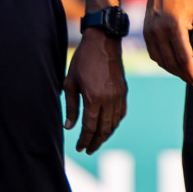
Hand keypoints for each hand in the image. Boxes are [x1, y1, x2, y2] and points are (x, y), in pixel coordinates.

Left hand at [64, 28, 127, 152]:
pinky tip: (108, 127)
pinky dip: (115, 124)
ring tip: (96, 141)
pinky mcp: (124, 91)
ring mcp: (119, 96)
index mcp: (94, 98)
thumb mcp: (70, 82)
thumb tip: (69, 127)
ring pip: (114, 124)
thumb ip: (71, 106)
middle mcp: (109, 100)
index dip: (84, 140)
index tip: (79, 148)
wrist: (103, 41)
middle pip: (104, 129)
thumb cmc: (83, 60)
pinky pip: (121, 114)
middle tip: (88, 150)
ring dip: (105, 135)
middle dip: (95, 142)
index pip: (90, 128)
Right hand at [144, 0, 192, 89]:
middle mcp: (159, 31)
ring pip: (162, 61)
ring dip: (175, 71)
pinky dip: (165, 63)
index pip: (184, 57)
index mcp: (174, 25)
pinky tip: (175, 65)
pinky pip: (155, 55)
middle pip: (172, 63)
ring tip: (188, 76)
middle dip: (185, 76)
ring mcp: (150, 33)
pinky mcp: (145, 33)